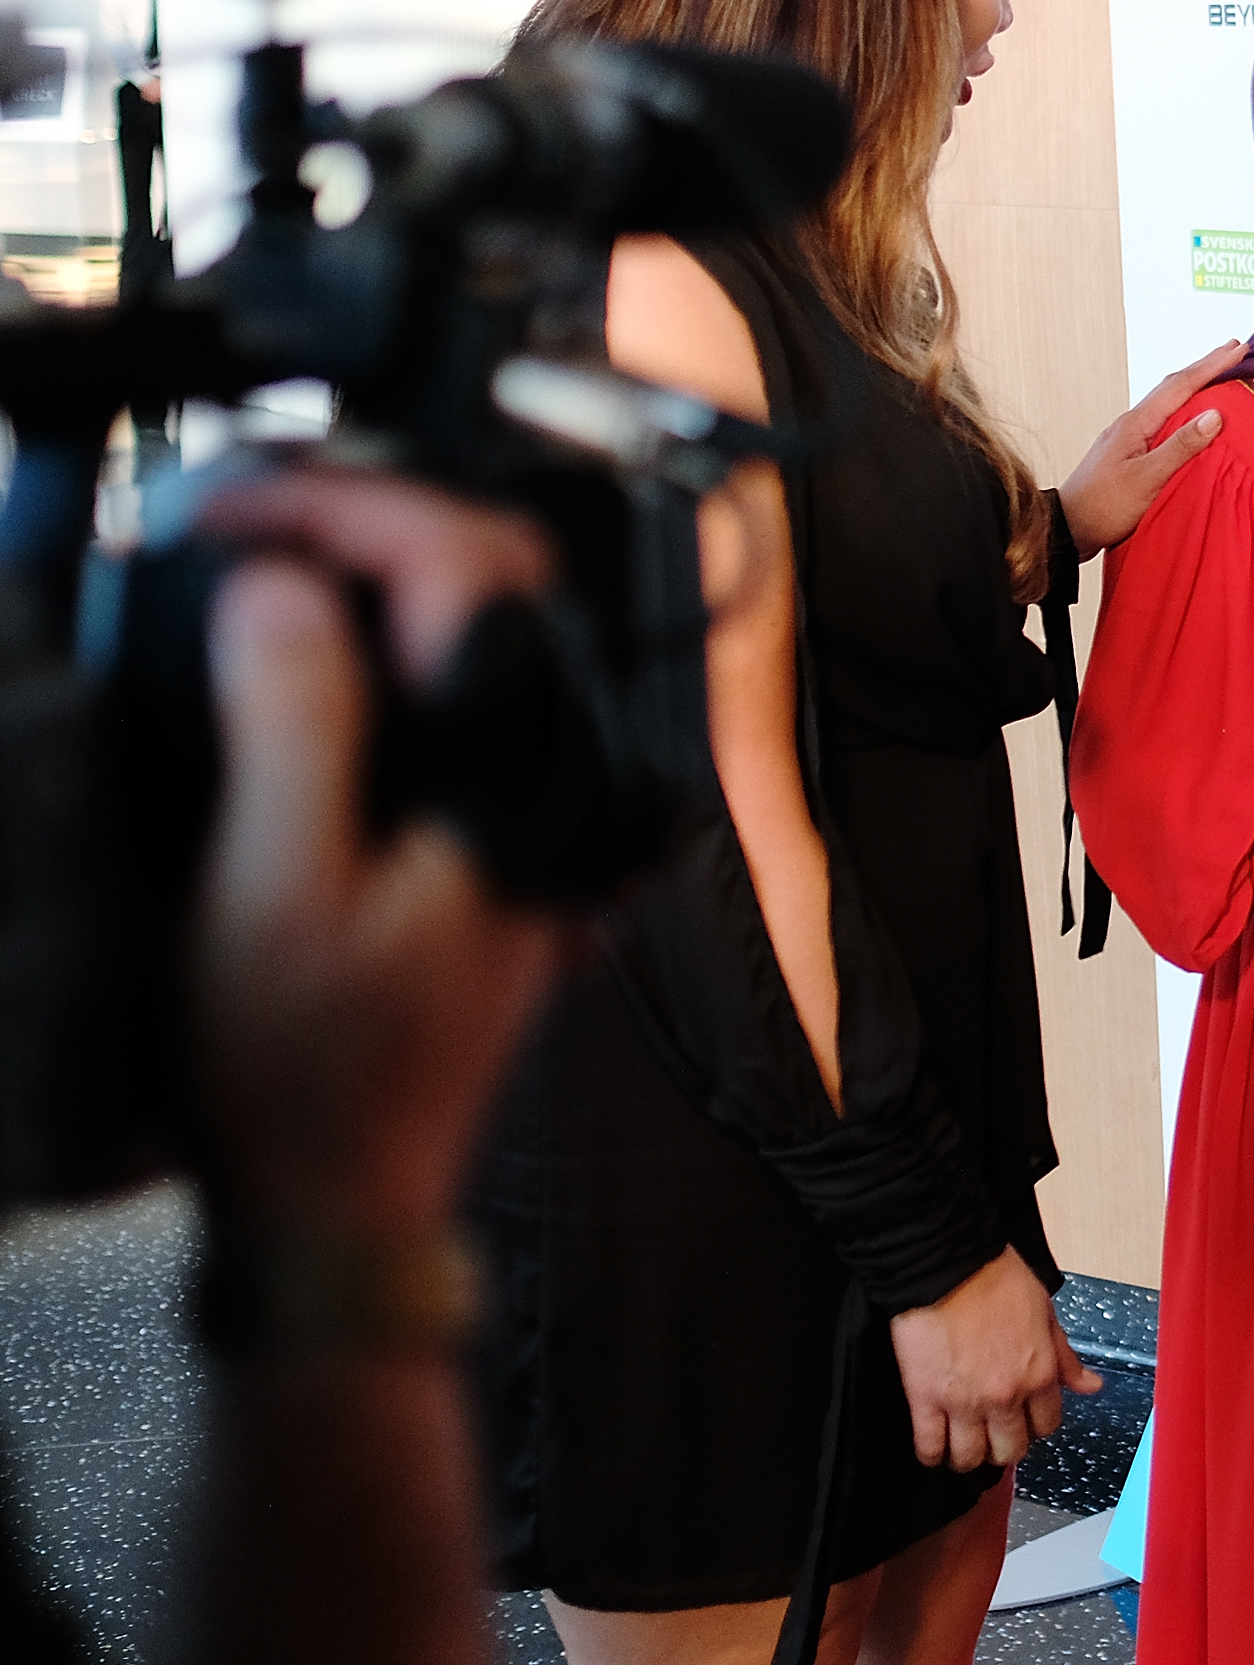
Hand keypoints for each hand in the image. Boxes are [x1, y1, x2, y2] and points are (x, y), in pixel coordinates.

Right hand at [191, 471, 568, 1234]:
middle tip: (247, 518)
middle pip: (498, 580)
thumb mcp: (266, 891)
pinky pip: (470, 699)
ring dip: (381, 576)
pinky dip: (394, 648)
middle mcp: (554, 784)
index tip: (242, 505)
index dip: (349, 507)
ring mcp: (540, 812)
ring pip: (489, 631)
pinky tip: (311, 650)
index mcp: (518, 781)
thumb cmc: (302, 1075)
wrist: (339, 1206)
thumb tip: (282, 587)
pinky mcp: (504, 840)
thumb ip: (292, 725)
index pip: (471, 570)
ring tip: (262, 564)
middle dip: (374, 519)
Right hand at [888, 1246, 1102, 1470]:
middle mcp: (1005, 1395)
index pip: (1047, 1425)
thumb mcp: (1045, 1313)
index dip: (1035, 1425)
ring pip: (970, 1457)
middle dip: (1003, 1446)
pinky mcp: (925, 1398)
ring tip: (962, 1443)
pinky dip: (931, 1454)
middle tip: (993, 1434)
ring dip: (968, 1455)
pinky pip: (929, 1446)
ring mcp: (964, 1402)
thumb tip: (1091, 1385)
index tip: (1024, 1420)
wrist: (948, 1262)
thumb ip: (1065, 1357)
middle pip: (1009, 1449)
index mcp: (1039, 1373)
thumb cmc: (995, 1277)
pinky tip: (933, 1447)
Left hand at [1057, 340, 1244, 558]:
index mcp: (1136, 423)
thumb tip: (1214, 416)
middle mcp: (1131, 422)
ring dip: (1194, 386)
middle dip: (1205, 367)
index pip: (1180, 385)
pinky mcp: (1129, 451)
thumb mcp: (1146, 478)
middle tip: (1234, 350)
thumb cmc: (1103, 506)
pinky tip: (1190, 416)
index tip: (1239, 348)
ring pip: (1168, 402)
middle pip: (1173, 386)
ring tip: (1218, 376)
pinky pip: (1163, 419)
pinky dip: (1183, 409)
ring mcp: (1128, 436)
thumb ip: (1180, 447)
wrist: (1067, 528)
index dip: (1212, 366)